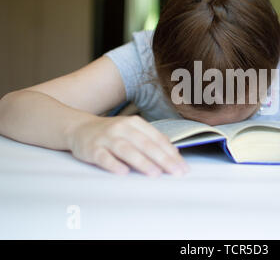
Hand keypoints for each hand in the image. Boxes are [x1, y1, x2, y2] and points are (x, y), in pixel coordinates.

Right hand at [67, 115, 188, 176]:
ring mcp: (106, 138)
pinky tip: (124, 173)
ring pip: (127, 150)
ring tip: (155, 173)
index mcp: (135, 123)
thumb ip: (152, 139)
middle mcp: (122, 128)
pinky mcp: (92, 149)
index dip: (171, 153)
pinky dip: (114, 165)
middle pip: (145, 144)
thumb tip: (174, 152)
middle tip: (176, 172)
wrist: (79, 128)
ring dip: (142, 162)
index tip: (183, 167)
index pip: (157, 138)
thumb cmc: (112, 133)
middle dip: (163, 159)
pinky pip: (104, 157)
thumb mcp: (133, 130)